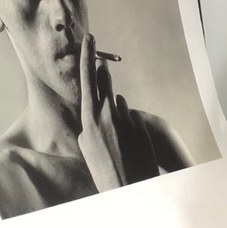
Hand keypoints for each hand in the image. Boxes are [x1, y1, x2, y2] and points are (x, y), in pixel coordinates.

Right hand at [77, 34, 159, 192]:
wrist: (127, 188)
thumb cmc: (102, 172)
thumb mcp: (86, 150)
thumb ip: (87, 129)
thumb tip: (91, 116)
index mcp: (89, 120)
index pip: (87, 80)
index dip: (87, 57)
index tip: (90, 39)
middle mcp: (107, 115)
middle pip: (104, 82)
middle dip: (102, 74)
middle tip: (101, 65)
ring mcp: (126, 118)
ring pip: (118, 102)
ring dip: (114, 111)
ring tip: (114, 134)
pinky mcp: (140, 123)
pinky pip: (130, 117)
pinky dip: (126, 125)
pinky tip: (127, 142)